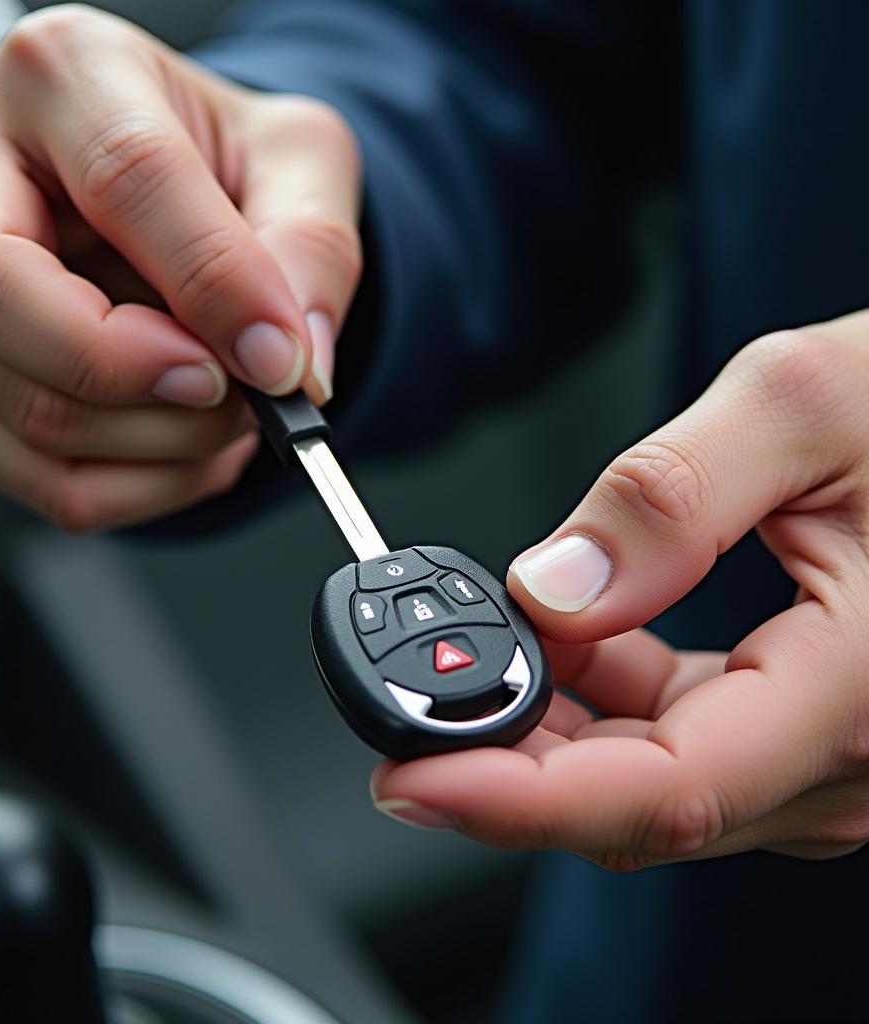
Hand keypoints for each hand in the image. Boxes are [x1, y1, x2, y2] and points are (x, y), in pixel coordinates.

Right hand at [0, 5, 360, 529]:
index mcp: (59, 76)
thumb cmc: (214, 164)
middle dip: (141, 379)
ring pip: (23, 413)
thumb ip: (310, 249)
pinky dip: (139, 486)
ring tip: (222, 411)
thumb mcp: (298, 164)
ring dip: (161, 446)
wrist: (160, 194)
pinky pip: (40, 480)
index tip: (277, 358)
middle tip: (229, 390)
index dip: (212, 287)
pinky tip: (180, 441)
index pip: (124, 183)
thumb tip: (285, 362)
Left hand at [373, 313, 868, 868]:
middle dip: (504, 750)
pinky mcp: (798, 722)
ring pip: (643, 773)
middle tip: (410, 683)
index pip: (659, 793)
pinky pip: (675, 736)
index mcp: (851, 698)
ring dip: (548, 718)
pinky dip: (601, 695)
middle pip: (629, 798)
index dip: (515, 801)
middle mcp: (845, 757)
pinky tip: (570, 636)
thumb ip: (671, 499)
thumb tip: (552, 590)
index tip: (409, 779)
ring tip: (486, 635)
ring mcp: (822, 752)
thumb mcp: (809, 409)